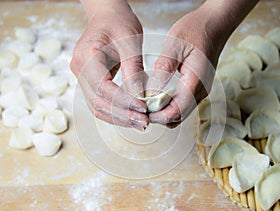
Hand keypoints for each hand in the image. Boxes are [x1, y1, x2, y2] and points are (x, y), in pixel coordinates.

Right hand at [70, 0, 148, 129]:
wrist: (107, 16)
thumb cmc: (119, 23)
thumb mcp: (131, 41)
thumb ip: (134, 70)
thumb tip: (141, 97)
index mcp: (87, 55)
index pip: (103, 87)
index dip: (123, 101)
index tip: (143, 108)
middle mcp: (79, 68)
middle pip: (98, 102)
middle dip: (123, 115)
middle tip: (144, 122)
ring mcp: (81, 76)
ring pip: (97, 107)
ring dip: (119, 118)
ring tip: (140, 123)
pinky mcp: (88, 81)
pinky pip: (99, 102)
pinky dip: (115, 112)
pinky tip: (130, 116)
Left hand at [146, 0, 258, 126]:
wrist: (215, 24)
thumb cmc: (196, 30)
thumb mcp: (174, 45)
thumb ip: (162, 70)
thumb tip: (149, 93)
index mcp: (195, 82)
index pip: (176, 112)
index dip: (158, 116)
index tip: (142, 110)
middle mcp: (201, 91)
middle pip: (178, 117)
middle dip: (159, 117)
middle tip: (141, 106)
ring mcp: (201, 90)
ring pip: (181, 112)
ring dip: (164, 112)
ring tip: (147, 101)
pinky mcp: (198, 87)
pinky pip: (183, 104)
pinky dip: (169, 105)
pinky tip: (157, 95)